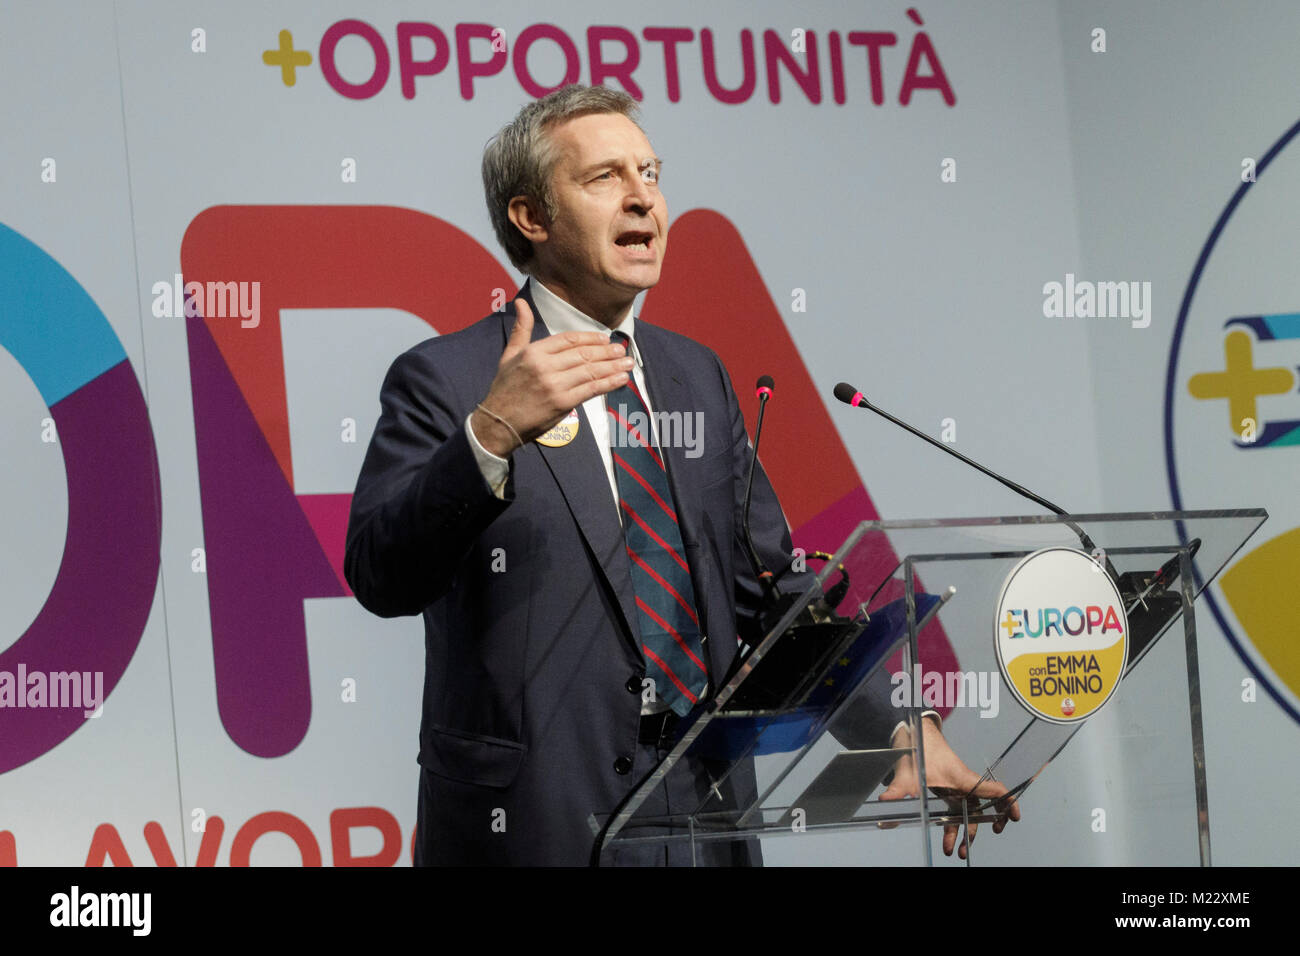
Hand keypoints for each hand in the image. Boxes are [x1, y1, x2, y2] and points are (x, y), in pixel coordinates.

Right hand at [471, 298, 633, 455]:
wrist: (498, 423)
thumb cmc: (505, 389)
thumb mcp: (509, 354)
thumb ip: (521, 328)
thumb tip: (520, 302)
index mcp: (534, 352)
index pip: (568, 339)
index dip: (590, 338)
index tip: (604, 339)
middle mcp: (545, 366)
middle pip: (583, 354)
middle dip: (606, 351)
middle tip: (622, 349)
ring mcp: (555, 385)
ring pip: (590, 370)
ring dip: (613, 366)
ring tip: (628, 362)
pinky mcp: (562, 402)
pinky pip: (591, 389)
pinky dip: (609, 383)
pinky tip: (621, 379)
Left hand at [880, 716, 1019, 858]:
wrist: (915, 733)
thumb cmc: (919, 748)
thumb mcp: (906, 772)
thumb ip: (897, 789)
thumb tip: (884, 802)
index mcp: (963, 778)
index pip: (994, 790)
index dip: (1008, 803)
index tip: (1014, 818)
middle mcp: (964, 784)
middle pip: (981, 810)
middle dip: (976, 832)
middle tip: (965, 851)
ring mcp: (958, 788)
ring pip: (968, 814)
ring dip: (963, 832)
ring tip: (952, 850)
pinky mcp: (949, 790)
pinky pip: (958, 810)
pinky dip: (955, 825)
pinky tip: (947, 838)